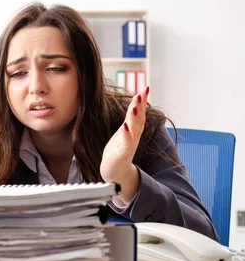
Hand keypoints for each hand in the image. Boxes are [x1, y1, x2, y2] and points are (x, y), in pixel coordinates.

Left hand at [100, 86, 149, 201]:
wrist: (115, 174)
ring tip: (136, 105)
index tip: (145, 87)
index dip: (142, 101)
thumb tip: (135, 103)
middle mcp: (133, 137)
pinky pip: (126, 144)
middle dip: (141, 105)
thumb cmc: (118, 152)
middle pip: (139, 119)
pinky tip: (125, 126)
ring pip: (134, 130)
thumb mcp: (124, 132)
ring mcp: (129, 146)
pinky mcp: (122, 155)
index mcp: (132, 130)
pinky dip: (127, 135)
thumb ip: (130, 119)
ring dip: (135, 118)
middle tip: (143, 91)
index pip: (139, 113)